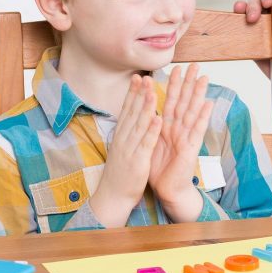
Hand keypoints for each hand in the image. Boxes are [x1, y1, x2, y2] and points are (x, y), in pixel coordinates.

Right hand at [88, 75, 160, 226]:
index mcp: (121, 135)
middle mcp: (123, 139)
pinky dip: (151, 130)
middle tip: (144, 76)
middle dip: (138, 93)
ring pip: (138, 124)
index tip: (138, 77)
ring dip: (145, 106)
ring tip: (152, 90)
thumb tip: (130, 118)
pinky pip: (146, 143)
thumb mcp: (122, 148)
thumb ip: (127, 133)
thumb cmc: (120, 172)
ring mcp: (129, 149)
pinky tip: (158, 118)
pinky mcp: (137, 161)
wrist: (113, 196)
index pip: (127, 110)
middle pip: (131, 112)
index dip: (132, 93)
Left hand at [149, 64, 213, 215]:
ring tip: (204, 78)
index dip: (174, 85)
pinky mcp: (191, 148)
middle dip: (189, 83)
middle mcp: (179, 129)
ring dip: (198, 95)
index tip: (176, 68)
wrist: (168, 190)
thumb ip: (154, 127)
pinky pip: (197, 130)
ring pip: (193, 112)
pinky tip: (208, 104)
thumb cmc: (160, 168)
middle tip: (195, 66)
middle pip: (185, 102)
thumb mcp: (153, 143)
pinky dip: (202, 117)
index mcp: (168, 127)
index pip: (172, 101)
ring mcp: (187, 137)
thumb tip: (151, 111)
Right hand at [234, 0, 271, 116]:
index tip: (267, 2)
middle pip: (259, 2)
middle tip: (253, 17)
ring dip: (241, 11)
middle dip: (253, 4)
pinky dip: (237, 29)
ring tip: (240, 14)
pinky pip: (244, 36)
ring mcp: (264, 34)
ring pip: (248, 16)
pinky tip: (235, 28)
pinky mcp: (256, 49)